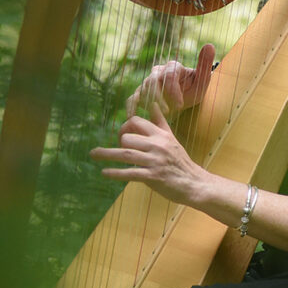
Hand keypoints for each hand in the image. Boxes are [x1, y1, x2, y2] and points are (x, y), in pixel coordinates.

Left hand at [90, 103, 206, 206]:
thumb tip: (153, 104)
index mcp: (161, 135)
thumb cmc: (181, 161)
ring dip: (107, 154)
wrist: (194, 183)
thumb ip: (160, 122)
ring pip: (126, 154)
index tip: (122, 136)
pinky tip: (104, 173)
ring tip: (93, 154)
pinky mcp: (153, 177)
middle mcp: (158, 145)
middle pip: (129, 138)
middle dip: (117, 142)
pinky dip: (115, 173)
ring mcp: (155, 161)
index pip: (136, 122)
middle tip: (112, 150)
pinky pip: (130, 173)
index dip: (125, 127)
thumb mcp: (172, 139)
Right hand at [126, 43, 215, 117]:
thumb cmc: (194, 89)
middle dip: (159, 98)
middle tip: (169, 111)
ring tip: (160, 115)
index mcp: (172, 67)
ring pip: (143, 90)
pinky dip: (131, 107)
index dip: (173, 91)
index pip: (169, 76)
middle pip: (152, 82)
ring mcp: (148, 83)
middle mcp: (158, 72)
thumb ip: (205, 64)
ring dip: (149, 103)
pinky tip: (132, 117)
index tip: (180, 105)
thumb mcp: (203, 80)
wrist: (186, 99)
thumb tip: (210, 45)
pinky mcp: (141, 94)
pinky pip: (132, 99)